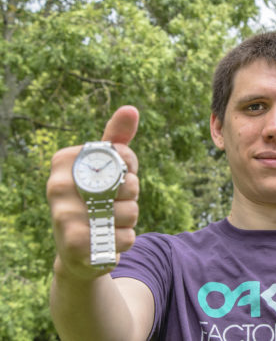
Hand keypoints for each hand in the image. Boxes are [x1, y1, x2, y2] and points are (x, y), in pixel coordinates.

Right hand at [47, 106, 139, 280]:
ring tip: (107, 221)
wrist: (78, 250)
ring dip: (129, 219)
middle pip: (130, 185)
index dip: (131, 169)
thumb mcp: (106, 167)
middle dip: (130, 195)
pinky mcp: (77, 245)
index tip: (115, 177)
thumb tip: (131, 109)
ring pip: (131, 212)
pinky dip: (125, 239)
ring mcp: (65, 216)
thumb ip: (117, 139)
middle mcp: (58, 186)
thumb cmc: (95, 198)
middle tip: (110, 202)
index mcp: (65, 162)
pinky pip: (127, 237)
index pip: (123, 156)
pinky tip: (106, 240)